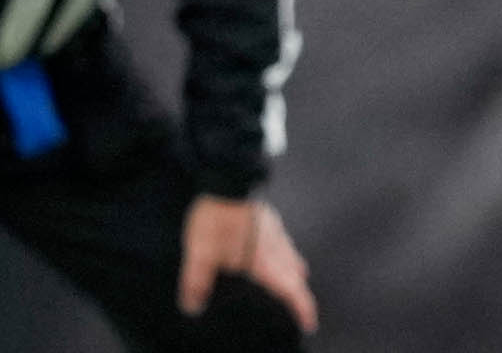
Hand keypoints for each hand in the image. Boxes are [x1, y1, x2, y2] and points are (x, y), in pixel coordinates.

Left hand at [180, 195, 316, 333]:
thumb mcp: (201, 252)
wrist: (224, 177)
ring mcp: (275, 230)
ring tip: (286, 278)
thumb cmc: (216, 217)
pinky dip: (280, 251)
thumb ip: (197, 281)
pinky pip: (281, 239)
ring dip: (290, 271)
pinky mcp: (267, 216)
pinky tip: (266, 247)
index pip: (293, 292)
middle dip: (298, 292)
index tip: (308, 324)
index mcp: (266, 262)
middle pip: (296, 276)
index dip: (303, 310)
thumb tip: (193, 307)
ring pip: (290, 256)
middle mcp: (277, 248)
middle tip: (296, 305)